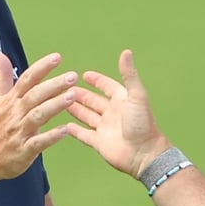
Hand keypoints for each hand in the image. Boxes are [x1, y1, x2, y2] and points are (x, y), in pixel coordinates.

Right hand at [0, 51, 76, 187]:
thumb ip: (2, 77)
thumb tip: (0, 55)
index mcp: (10, 100)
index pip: (26, 79)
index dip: (41, 67)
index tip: (57, 57)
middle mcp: (15, 113)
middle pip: (35, 95)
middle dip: (53, 85)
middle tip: (72, 76)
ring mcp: (19, 132)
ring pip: (38, 115)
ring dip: (55, 105)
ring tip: (72, 96)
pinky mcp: (23, 150)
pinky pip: (39, 142)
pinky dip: (52, 136)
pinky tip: (66, 130)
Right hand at [66, 49, 169, 179]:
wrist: (143, 154)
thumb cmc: (142, 123)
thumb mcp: (136, 95)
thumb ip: (129, 74)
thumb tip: (126, 51)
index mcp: (122, 101)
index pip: (107, 87)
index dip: (97, 80)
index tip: (84, 74)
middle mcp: (112, 113)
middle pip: (94, 101)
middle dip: (81, 94)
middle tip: (66, 87)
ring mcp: (105, 128)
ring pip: (87, 116)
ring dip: (75, 109)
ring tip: (60, 101)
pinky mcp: (98, 143)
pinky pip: (83, 134)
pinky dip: (74, 130)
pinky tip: (63, 124)